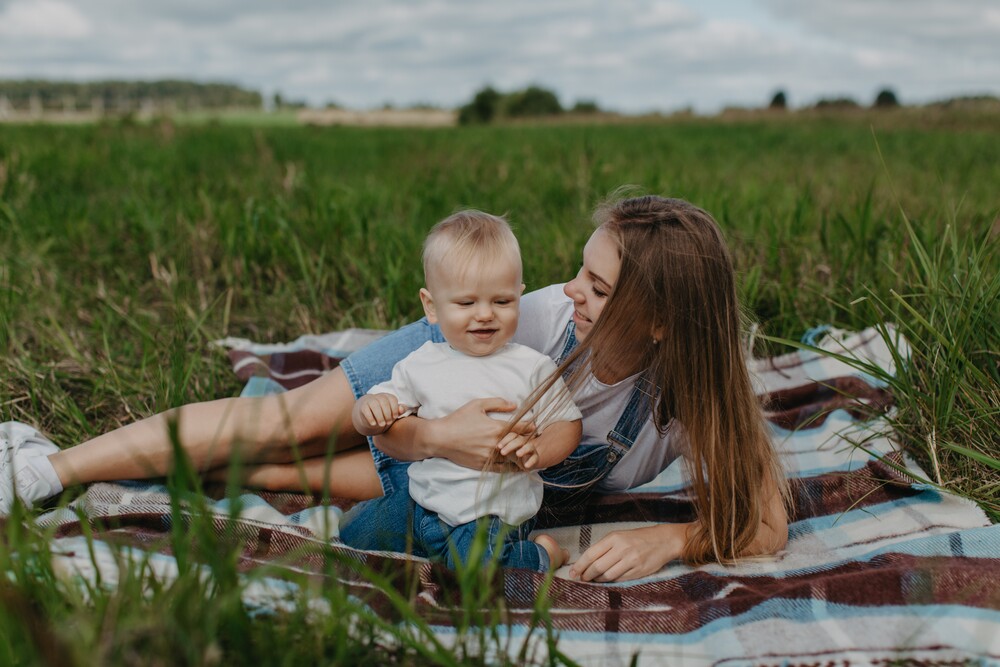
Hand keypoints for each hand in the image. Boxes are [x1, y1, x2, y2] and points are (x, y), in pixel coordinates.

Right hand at [352, 393, 405, 435]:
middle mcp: (379, 397)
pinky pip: (366, 410)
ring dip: (379, 416)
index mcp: (388, 397)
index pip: (392, 399)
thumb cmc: (385, 414)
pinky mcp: (363, 407)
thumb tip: (402, 409)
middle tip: (388, 422)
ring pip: (375, 405)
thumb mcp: (393, 413)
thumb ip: (399, 411)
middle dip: (387, 413)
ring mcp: (370, 401)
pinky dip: (370, 418)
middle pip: (384, 402)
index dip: (395, 408)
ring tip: (382, 424)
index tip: (395, 417)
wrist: (369, 416)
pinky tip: (373, 424)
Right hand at [426, 398, 534, 469]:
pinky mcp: (483, 465)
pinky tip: (518, 467)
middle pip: (520, 444)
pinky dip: (511, 468)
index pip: (521, 428)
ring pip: (513, 458)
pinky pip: (502, 469)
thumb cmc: (458, 419)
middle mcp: (496, 444)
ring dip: (521, 456)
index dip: (530, 427)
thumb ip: (497, 403)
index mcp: (496, 428)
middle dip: (528, 442)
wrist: (440, 438)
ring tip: (529, 455)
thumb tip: (514, 405)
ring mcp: (490, 456)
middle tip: (535, 441)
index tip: (536, 426)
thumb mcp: (477, 405)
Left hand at [498, 432, 538, 470]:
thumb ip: (500, 447)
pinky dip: (531, 462)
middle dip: (511, 446)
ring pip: (529, 447)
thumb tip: (491, 445)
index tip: (498, 447)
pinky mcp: (535, 458)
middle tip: (502, 452)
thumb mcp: (505, 450)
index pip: (512, 435)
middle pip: (519, 440)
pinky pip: (535, 458)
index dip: (505, 440)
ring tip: (518, 454)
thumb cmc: (512, 454)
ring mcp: (530, 449)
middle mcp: (524, 442)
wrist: (525, 462)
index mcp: (516, 438)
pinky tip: (526, 466)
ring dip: (523, 450)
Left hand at [569, 524, 687, 582]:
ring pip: (607, 576)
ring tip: (594, 579)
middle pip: (597, 567)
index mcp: (614, 538)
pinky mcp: (638, 571)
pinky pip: (619, 579)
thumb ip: (604, 547)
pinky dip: (610, 581)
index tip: (573, 573)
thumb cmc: (638, 538)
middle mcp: (622, 549)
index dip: (580, 565)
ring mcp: (631, 561)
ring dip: (597, 580)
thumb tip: (586, 562)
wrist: (663, 540)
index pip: (591, 554)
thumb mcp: (620, 536)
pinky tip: (607, 580)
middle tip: (582, 579)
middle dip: (586, 575)